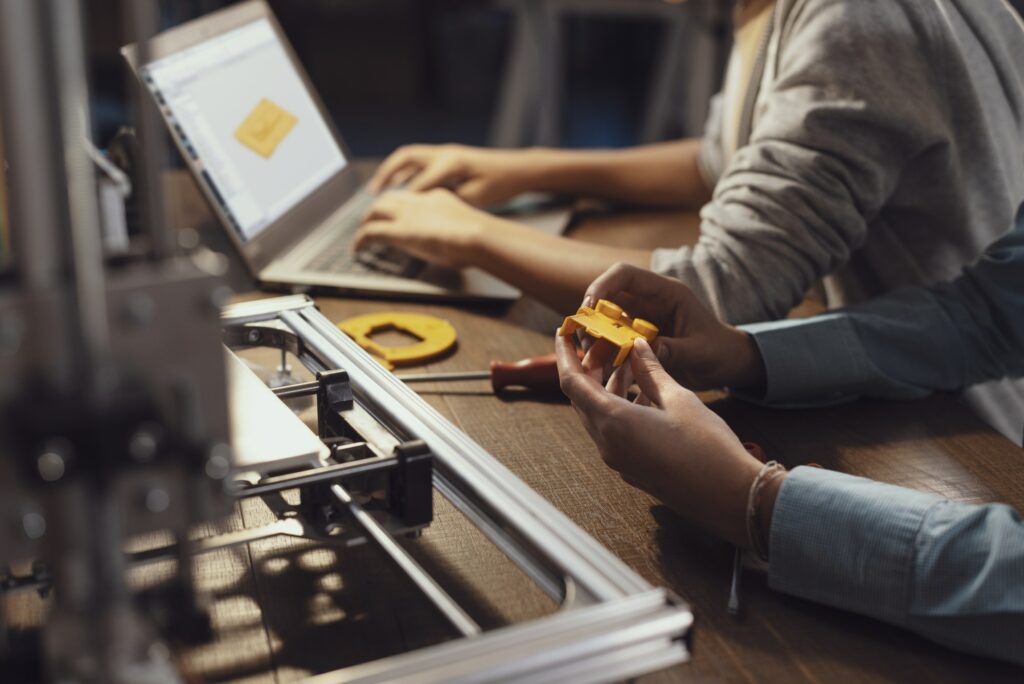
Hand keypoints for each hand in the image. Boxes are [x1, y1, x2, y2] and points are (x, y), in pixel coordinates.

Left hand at [354, 189, 503, 268]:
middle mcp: (418, 201)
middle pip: (388, 199)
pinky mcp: (398, 231)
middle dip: (376, 210)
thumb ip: (457, 232)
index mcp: (437, 197)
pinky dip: (360, 240)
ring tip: (360, 236)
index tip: (398, 214)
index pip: (411, 197)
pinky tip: (357, 250)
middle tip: (370, 221)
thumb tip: (457, 246)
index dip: (400, 205)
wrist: (478, 235)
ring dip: (365, 222)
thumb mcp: (468, 229)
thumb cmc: (481, 237)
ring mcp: (407, 215)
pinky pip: (370, 232)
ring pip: (374, 211)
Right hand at [369, 144, 539, 206]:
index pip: (419, 184)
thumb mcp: (475, 198)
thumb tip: (426, 207)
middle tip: (372, 193)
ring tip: (378, 188)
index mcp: (451, 164)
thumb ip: (448, 200)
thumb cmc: (500, 184)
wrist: (518, 169)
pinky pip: (419, 160)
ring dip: (392, 170)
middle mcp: (445, 153)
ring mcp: (446, 152)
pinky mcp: (448, 156)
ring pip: (410, 157)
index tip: (389, 217)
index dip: (403, 202)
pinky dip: (405, 171)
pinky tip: (399, 185)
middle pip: (405, 159)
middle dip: (386, 174)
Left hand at [556, 334, 780, 547]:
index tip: (564, 332)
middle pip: (583, 398)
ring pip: (600, 415)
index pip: (572, 382)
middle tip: (604, 344)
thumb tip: (638, 348)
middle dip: (589, 368)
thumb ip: (652, 371)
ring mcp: (619, 460)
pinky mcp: (632, 468)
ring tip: (627, 362)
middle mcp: (608, 444)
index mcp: (613, 422)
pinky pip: (614, 431)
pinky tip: (643, 392)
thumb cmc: (707, 447)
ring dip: (608, 387)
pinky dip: (620, 407)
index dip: (565, 354)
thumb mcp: (679, 398)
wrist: (730, 496)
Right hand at [583, 263, 765, 390]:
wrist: (727, 364)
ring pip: (605, 320)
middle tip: (585, 342)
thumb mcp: (698, 352)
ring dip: (594, 337)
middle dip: (591, 317)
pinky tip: (600, 369)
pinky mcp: (637, 338)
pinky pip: (612, 340)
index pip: (625, 275)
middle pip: (607, 297)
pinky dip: (603, 352)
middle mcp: (649, 302)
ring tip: (591, 359)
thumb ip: (671, 350)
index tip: (588, 308)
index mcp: (666, 293)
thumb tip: (639, 351)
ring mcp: (641, 320)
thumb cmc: (718, 351)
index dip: (602, 286)